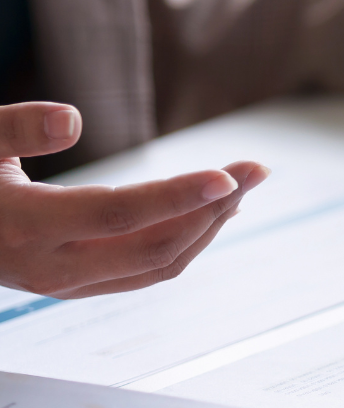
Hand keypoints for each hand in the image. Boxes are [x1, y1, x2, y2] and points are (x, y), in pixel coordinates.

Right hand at [0, 102, 266, 297]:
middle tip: (256, 169)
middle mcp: (49, 267)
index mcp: (23, 227)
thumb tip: (73, 121)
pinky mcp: (75, 286)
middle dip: (215, 208)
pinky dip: (185, 241)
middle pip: (155, 247)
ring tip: (244, 185)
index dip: (178, 196)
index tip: (228, 175)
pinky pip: (145, 271)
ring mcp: (65, 284)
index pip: (119, 214)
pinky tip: (209, 211)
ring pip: (158, 266)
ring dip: (208, 226)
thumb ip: (15, 127)